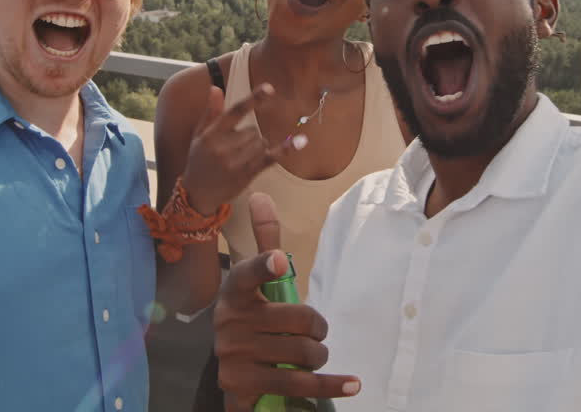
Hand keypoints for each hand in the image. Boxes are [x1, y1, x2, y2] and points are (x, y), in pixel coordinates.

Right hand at [181, 84, 301, 213]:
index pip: (235, 112)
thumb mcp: (199, 135)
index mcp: (211, 134)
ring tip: (239, 158)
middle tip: (234, 149)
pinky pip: (270, 158)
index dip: (253, 99)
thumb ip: (211, 112)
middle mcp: (223, 147)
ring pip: (261, 143)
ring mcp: (235, 162)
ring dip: (257, 147)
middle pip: (253, 130)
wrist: (197, 193)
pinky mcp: (247, 174)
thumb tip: (215, 88)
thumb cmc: (199, 160)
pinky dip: (286, 149)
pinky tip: (302, 141)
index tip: (270, 88)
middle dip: (249, 136)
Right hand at [215, 193, 360, 410]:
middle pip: (298, 320)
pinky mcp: (240, 384)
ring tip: (316, 356)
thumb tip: (261, 195)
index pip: (248, 274)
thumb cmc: (254, 317)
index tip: (281, 261)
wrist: (234, 370)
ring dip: (320, 356)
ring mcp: (232, 354)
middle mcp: (228, 320)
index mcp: (235, 290)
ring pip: (301, 353)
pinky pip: (297, 384)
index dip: (265, 266)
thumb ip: (265, 240)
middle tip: (315, 334)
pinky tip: (352, 384)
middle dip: (318, 330)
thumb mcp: (258, 280)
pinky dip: (330, 385)